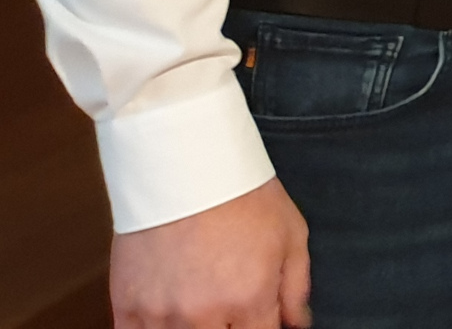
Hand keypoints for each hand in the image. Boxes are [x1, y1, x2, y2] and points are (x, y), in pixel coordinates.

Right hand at [110, 176, 310, 328]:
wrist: (185, 166)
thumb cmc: (241, 195)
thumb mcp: (291, 236)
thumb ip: (296, 287)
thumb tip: (297, 324)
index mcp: (249, 300)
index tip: (257, 320)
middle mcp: (204, 315)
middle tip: (227, 314)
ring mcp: (161, 313)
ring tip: (198, 308)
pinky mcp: (126, 305)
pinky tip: (165, 318)